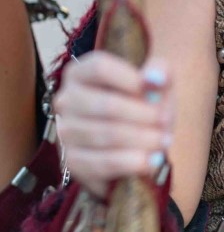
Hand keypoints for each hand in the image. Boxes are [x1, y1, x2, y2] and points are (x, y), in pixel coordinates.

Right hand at [55, 52, 173, 199]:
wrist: (133, 145)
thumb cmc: (142, 107)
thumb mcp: (155, 84)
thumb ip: (160, 72)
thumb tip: (155, 79)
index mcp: (79, 73)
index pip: (100, 68)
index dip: (131, 79)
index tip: (156, 90)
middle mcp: (66, 100)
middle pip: (106, 104)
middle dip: (143, 115)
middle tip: (165, 122)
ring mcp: (66, 131)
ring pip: (107, 135)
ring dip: (142, 139)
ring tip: (163, 140)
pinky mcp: (72, 161)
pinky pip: (103, 163)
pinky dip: (131, 163)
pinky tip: (151, 160)